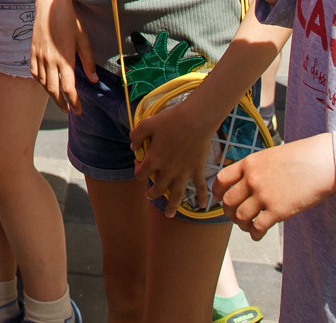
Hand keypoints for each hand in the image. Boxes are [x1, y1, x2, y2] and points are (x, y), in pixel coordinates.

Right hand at [31, 0, 94, 113]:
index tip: (79, 109)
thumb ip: (88, 61)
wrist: (50, 5)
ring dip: (50, 94)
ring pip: (42, 83)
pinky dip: (39, 81)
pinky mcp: (32, 51)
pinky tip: (45, 83)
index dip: (74, 102)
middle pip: (53, 90)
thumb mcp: (83, 40)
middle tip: (69, 110)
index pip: (69, 88)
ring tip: (58, 99)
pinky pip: (34, 72)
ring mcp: (39, 56)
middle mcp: (50, 60)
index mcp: (64, 58)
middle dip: (61, 103)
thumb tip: (94, 79)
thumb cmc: (70, 21)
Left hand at [131, 93, 220, 215]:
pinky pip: (200, 187)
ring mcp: (184, 172)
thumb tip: (132, 148)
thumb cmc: (170, 120)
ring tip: (169, 215)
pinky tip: (202, 207)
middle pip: (158, 188)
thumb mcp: (147, 123)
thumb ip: (136, 136)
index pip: (141, 174)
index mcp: (154, 159)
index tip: (140, 165)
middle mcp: (168, 170)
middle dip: (152, 193)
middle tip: (149, 195)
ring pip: (176, 194)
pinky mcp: (197, 169)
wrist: (195, 119)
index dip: (138, 171)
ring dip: (172, 206)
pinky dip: (202, 198)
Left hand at [216, 133, 335, 238]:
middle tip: (233, 217)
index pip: (222, 179)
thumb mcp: (271, 156)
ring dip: (241, 224)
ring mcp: (264, 195)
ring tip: (246, 227)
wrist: (323, 162)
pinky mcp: (278, 210)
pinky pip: (258, 227)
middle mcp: (252, 179)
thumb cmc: (302, 158)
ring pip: (240, 216)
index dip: (217, 191)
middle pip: (228, 200)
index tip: (217, 199)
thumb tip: (248, 184)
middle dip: (228, 212)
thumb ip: (257, 169)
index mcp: (249, 163)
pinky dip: (254, 234)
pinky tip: (257, 235)